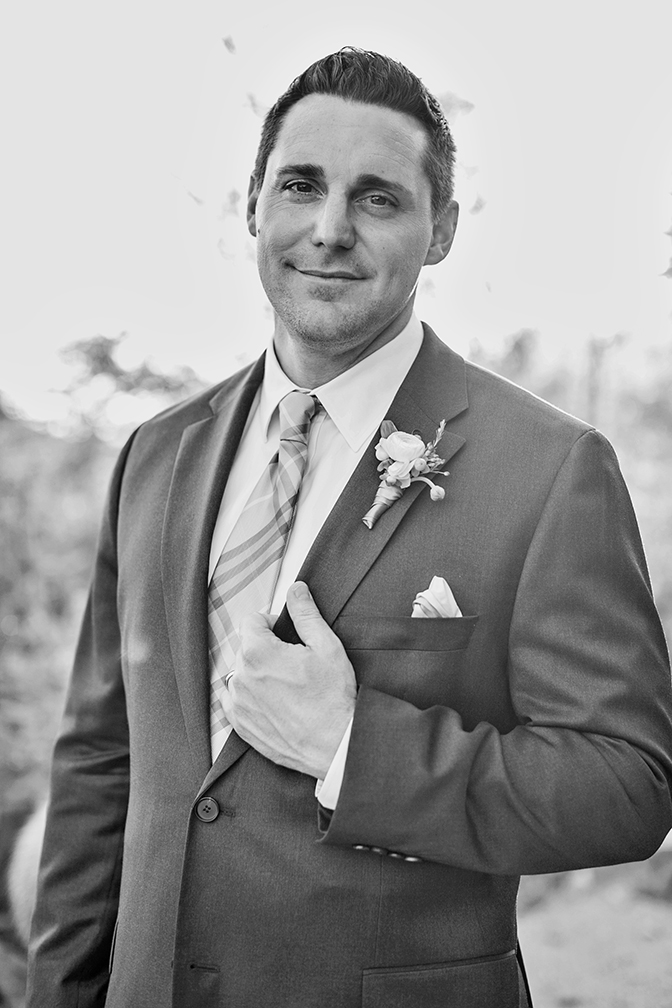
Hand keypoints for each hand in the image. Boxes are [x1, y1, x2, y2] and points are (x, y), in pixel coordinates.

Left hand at [220, 582, 356, 778]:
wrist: (335, 745)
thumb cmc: (333, 698)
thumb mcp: (326, 646)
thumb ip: (306, 613)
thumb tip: (296, 590)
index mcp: (258, 652)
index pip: (252, 620)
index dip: (272, 622)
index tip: (286, 634)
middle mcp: (241, 676)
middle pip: (246, 646)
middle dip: (266, 647)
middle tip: (294, 662)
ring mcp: (238, 703)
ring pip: (241, 673)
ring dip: (258, 672)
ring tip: (286, 684)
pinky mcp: (240, 725)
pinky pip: (235, 700)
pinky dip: (250, 696)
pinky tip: (275, 701)